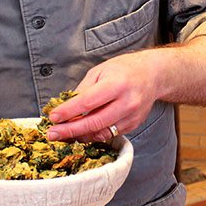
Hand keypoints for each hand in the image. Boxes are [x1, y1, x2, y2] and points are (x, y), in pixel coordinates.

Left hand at [44, 52, 162, 141]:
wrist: (153, 75)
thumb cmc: (124, 69)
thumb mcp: (100, 71)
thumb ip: (83, 90)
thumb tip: (65, 107)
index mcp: (116, 84)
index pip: (87, 102)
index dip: (68, 111)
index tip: (53, 117)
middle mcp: (126, 102)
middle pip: (94, 122)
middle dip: (70, 130)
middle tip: (52, 134)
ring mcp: (131, 116)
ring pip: (101, 133)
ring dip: (80, 135)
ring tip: (63, 135)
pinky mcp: (133, 125)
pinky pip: (110, 134)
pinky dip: (93, 135)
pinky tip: (81, 133)